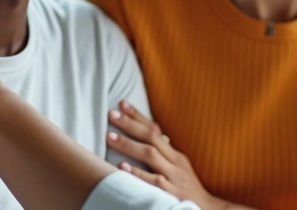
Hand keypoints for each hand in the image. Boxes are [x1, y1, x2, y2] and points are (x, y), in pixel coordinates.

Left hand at [106, 101, 231, 209]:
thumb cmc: (186, 189)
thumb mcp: (176, 169)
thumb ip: (161, 155)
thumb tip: (142, 139)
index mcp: (176, 154)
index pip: (156, 130)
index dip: (139, 116)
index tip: (122, 104)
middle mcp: (175, 162)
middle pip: (151, 137)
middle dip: (130, 124)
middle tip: (112, 114)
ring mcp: (174, 177)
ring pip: (150, 156)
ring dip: (129, 145)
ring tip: (110, 137)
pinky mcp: (172, 193)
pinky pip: (153, 181)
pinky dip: (137, 173)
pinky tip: (122, 167)